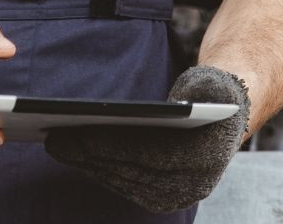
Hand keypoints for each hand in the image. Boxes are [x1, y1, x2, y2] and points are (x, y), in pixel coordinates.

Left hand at [44, 65, 250, 211]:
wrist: (227, 116)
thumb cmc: (214, 93)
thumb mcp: (213, 84)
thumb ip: (204, 93)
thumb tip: (184, 106)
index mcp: (208, 157)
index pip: (150, 154)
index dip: (111, 144)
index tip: (78, 132)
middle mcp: (193, 185)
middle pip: (131, 170)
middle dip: (89, 155)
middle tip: (55, 137)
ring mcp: (178, 196)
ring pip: (123, 181)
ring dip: (87, 165)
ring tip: (58, 144)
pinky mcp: (163, 198)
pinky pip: (125, 184)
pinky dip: (99, 169)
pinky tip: (76, 154)